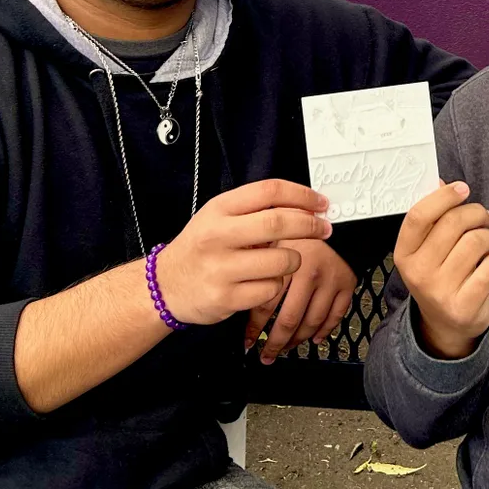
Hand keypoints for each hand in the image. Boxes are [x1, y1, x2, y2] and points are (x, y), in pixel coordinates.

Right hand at [156, 180, 331, 326]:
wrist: (164, 286)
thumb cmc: (200, 248)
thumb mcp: (217, 218)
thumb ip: (253, 211)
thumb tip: (304, 207)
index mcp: (218, 209)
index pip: (268, 191)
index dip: (302, 195)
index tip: (321, 203)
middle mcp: (217, 235)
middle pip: (278, 222)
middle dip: (310, 225)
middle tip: (324, 229)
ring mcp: (221, 268)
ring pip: (282, 260)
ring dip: (292, 261)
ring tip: (281, 261)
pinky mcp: (227, 297)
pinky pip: (272, 289)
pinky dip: (275, 286)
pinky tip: (259, 283)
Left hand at [243, 239, 358, 363]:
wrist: (341, 217)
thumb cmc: (301, 227)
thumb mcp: (273, 235)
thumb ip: (256, 259)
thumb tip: (237, 288)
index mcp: (286, 262)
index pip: (266, 305)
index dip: (255, 328)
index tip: (248, 340)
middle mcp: (309, 273)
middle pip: (289, 320)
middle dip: (275, 343)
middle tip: (266, 355)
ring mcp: (330, 280)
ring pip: (312, 323)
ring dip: (297, 341)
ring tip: (286, 348)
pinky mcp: (348, 284)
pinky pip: (335, 316)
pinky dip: (324, 331)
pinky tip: (314, 339)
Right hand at [392, 181, 488, 359]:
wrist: (446, 325)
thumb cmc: (440, 275)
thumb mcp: (427, 249)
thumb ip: (432, 217)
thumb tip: (440, 182)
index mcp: (404, 253)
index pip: (419, 215)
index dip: (443, 196)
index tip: (463, 188)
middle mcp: (418, 272)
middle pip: (453, 223)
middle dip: (477, 214)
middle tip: (485, 218)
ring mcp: (440, 291)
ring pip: (476, 242)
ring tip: (488, 244)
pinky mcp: (464, 306)